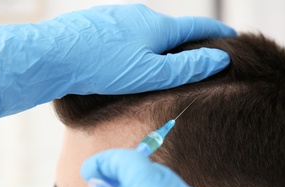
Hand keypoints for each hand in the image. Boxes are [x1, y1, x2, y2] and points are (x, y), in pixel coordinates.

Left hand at [0, 4, 235, 120]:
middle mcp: (140, 14)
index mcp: (157, 26)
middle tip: (200, 56)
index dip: (217, 33)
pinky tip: (131, 58)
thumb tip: (219, 59)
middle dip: (189, 41)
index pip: (197, 27)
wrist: (52, 56)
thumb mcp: (151, 73)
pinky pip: (129, 33)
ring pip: (149, 31)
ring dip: (162, 44)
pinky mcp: (101, 24)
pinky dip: (140, 44)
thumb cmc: (102, 67)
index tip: (232, 37)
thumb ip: (187, 68)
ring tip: (165, 62)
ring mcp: (119, 16)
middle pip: (172, 29)